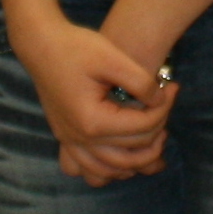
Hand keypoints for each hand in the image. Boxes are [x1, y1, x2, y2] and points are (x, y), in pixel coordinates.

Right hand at [10, 10, 175, 186]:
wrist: (40, 44)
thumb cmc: (75, 47)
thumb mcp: (113, 58)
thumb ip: (141, 82)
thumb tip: (160, 100)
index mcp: (93, 120)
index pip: (143, 127)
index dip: (165, 108)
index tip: (172, 87)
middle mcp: (80, 138)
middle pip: (133, 150)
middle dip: (158, 130)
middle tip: (166, 107)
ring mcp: (69, 141)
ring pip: (113, 169)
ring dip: (139, 159)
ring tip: (154, 136)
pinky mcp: (65, 138)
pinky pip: (90, 168)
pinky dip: (112, 168)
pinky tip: (126, 152)